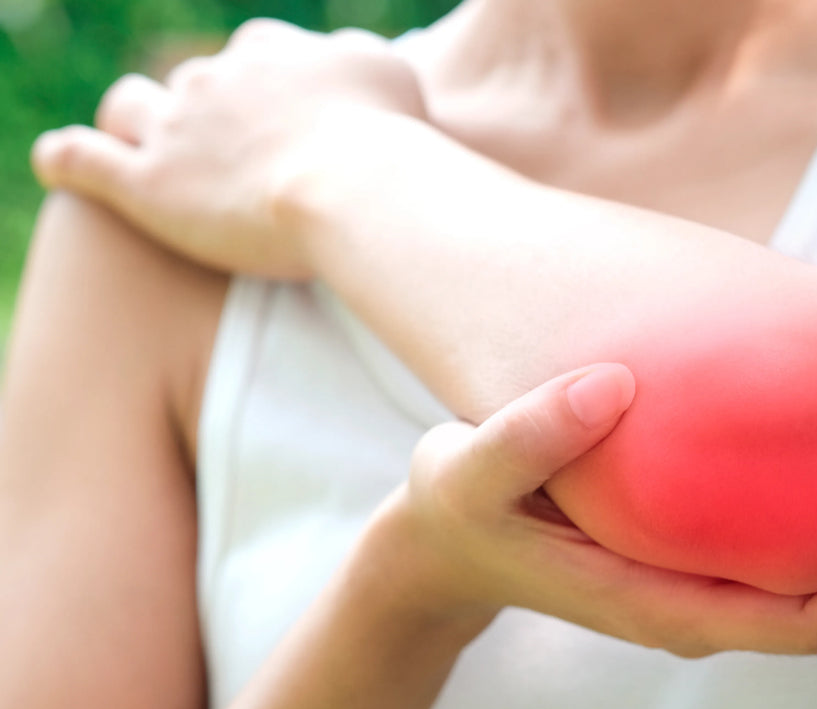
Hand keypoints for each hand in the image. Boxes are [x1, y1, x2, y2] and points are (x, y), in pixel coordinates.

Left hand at [31, 19, 422, 278]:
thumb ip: (359, 61)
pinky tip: (62, 164)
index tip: (283, 124)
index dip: (263, 90)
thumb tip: (348, 64)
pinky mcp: (147, 184)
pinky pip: (80, 159)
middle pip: (195, 84)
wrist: (356, 186)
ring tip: (153, 154)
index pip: (253, 56)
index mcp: (269, 51)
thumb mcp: (391, 77)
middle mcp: (216, 78)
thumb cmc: (391, 140)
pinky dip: (66, 160)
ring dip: (139, 124)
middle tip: (237, 162)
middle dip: (209, 115)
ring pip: (133, 107)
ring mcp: (176, 128)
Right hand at [371, 362, 816, 656]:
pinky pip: (815, 564)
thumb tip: (614, 383)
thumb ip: (528, 433)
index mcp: (661, 606)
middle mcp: (701, 610)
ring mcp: (710, 588)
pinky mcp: (710, 557)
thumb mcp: (465, 472)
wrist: (446, 541)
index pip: (799, 624)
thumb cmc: (458, 509)